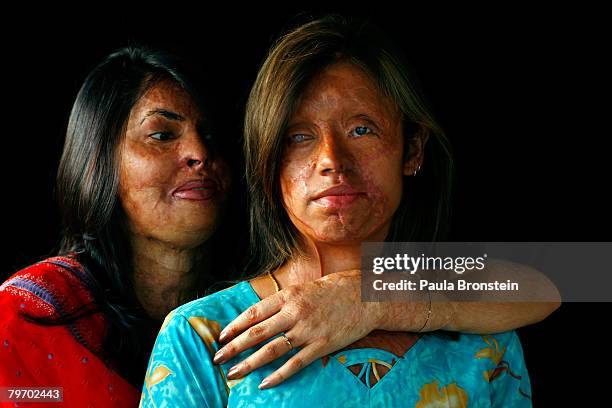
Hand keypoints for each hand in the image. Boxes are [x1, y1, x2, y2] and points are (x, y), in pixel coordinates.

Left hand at [212, 270, 380, 388]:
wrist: (366, 295)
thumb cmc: (334, 289)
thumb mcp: (305, 288)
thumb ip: (283, 302)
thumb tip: (259, 316)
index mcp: (289, 296)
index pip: (254, 312)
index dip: (235, 326)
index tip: (222, 336)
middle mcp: (295, 313)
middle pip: (257, 332)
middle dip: (234, 347)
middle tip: (217, 357)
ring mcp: (308, 330)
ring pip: (272, 350)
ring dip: (249, 363)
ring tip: (233, 373)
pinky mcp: (322, 345)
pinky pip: (296, 363)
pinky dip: (278, 375)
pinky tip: (265, 383)